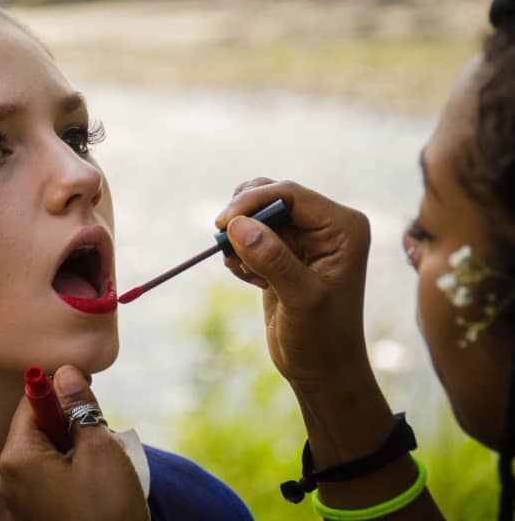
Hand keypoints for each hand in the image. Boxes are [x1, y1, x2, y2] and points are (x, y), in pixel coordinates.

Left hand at [0, 365, 149, 520]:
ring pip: (50, 451)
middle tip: (101, 435)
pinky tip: (97, 485)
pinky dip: (75, 470)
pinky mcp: (37, 514)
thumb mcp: (99, 449)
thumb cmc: (107, 510)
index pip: (32, 401)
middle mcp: (10, 478)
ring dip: (77, 448)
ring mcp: (21, 500)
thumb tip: (66, 372)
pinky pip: (52, 476)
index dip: (61, 389)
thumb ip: (80, 407)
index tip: (89, 385)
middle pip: (40, 426)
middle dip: (72, 423)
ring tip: (103, 466)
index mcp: (17, 458)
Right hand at [215, 178, 372, 386]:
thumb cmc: (322, 338)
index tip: (222, 224)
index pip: (290, 194)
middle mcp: (326, 226)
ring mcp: (305, 239)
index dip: (253, 202)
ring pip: (257, 214)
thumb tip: (237, 225)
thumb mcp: (301, 299)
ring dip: (239, 237)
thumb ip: (272, 259)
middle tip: (223, 243)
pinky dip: (240, 253)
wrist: (321, 370)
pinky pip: (251, 236)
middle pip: (271, 196)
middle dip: (243, 217)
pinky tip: (249, 279)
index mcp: (343, 227)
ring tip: (241, 269)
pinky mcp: (284, 254)